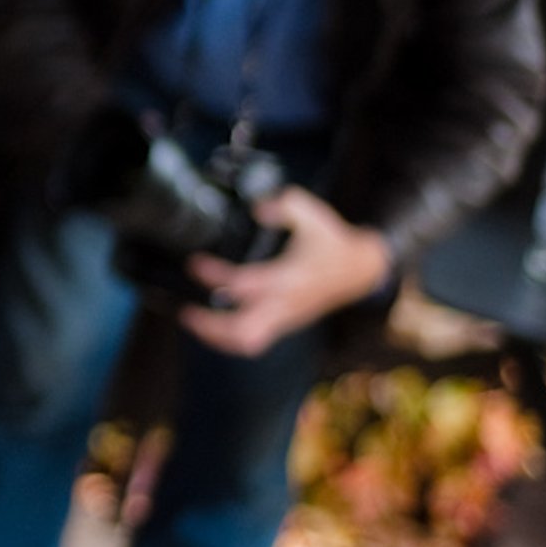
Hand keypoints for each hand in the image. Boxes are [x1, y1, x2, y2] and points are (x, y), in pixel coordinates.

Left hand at [179, 186, 392, 357]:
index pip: (247, 284)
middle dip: (211, 325)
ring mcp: (287, 317)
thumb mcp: (311, 212)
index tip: (195, 264)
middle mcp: (287, 303)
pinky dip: (230, 338)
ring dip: (217, 336)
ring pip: (249, 341)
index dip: (217, 276)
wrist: (360, 268)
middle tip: (186, 311)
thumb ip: (284, 205)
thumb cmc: (331, 241)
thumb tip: (258, 208)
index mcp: (291, 277)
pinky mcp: (285, 323)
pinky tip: (211, 325)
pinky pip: (255, 340)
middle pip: (244, 329)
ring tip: (192, 320)